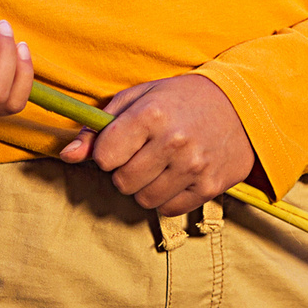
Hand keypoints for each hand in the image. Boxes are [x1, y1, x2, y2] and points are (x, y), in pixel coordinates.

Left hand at [58, 73, 256, 216]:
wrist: (240, 104)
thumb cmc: (181, 98)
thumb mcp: (138, 98)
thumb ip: (98, 127)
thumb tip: (67, 155)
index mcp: (152, 114)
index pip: (104, 156)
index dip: (108, 151)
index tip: (121, 143)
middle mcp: (174, 142)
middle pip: (122, 182)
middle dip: (125, 170)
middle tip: (142, 153)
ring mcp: (194, 167)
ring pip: (143, 200)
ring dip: (145, 186)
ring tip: (160, 164)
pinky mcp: (209, 187)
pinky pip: (168, 209)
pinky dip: (167, 196)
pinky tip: (177, 175)